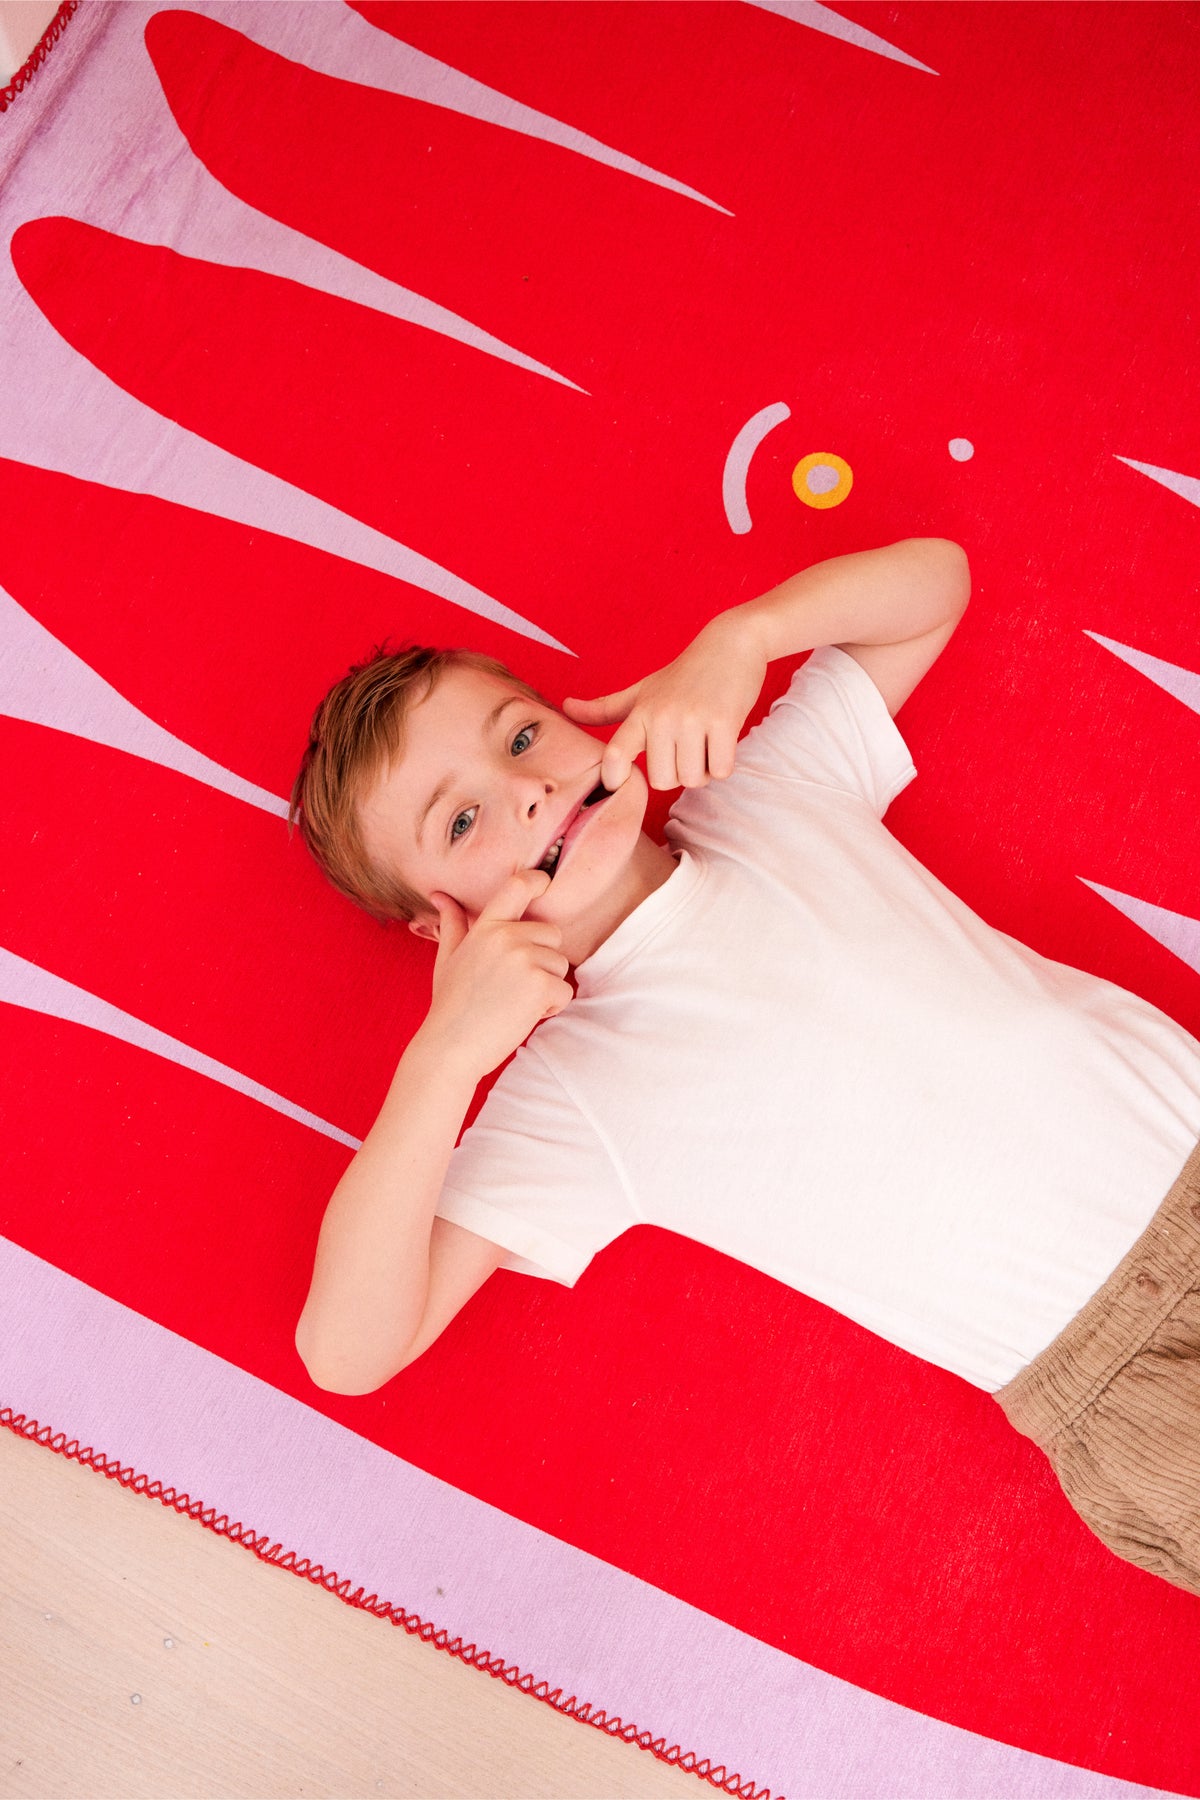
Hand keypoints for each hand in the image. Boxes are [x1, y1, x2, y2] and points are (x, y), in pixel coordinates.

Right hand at [422, 869, 572, 1079]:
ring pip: (560, 965)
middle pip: (551, 934)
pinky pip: (564, 991)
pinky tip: (523, 1015)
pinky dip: (551, 1007)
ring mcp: (524, 959)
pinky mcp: (540, 985)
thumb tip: (441, 896)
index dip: (537, 880)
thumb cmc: (450, 1004)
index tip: (546, 882)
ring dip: (546, 986)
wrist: (451, 1047)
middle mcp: (506, 937)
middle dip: (542, 960)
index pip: (517, 887)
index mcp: (485, 928)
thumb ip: (452, 924)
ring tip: (514, 1002)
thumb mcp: (447, 958)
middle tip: (513, 986)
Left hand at [561, 614, 766, 791]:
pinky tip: (722, 743)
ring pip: (692, 779)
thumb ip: (605, 707)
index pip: (615, 753)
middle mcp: (662, 716)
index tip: (619, 784)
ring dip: (702, 771)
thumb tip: (565, 707)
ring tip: (705, 744)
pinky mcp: (723, 723)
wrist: (731, 645)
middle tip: (686, 750)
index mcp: (640, 712)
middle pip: (662, 780)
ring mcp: (692, 719)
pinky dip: (723, 765)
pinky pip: (719, 771)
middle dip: (678, 774)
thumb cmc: (684, 674)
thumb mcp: (642, 690)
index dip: (613, 777)